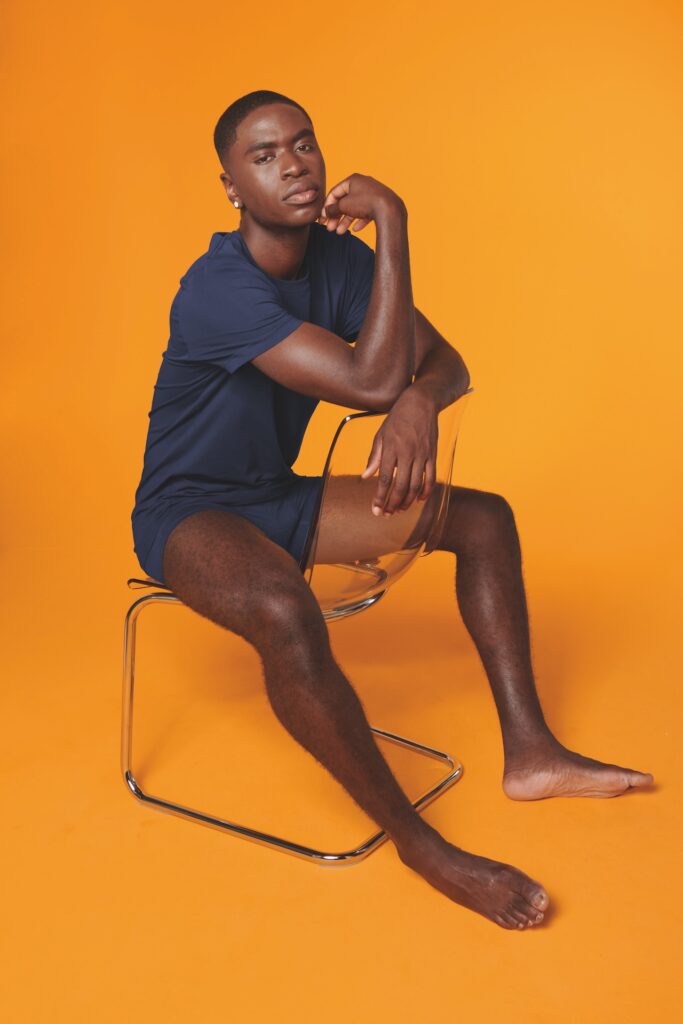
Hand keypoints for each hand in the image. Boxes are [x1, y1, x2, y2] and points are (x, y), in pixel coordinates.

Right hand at [318, 173, 403, 234]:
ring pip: (355, 208)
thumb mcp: (344, 205)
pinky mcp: (380, 204)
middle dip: (336, 216)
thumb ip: (332, 209)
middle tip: (330, 228)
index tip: (323, 218)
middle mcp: (363, 184)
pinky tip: (356, 229)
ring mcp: (373, 194)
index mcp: (353, 180)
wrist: (389, 209)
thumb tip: (326, 212)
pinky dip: (360, 220)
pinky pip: (367, 212)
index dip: (327, 205)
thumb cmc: (366, 203)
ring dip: (346, 221)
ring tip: (340, 232)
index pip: (335, 192)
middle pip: (345, 202)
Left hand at [360, 387, 438, 515]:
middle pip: (400, 486)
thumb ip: (374, 457)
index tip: (376, 510)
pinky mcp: (432, 455)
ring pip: (416, 485)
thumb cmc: (397, 418)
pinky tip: (419, 500)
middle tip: (387, 514)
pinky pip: (431, 477)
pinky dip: (426, 491)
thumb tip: (365, 476)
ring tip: (400, 510)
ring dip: (407, 501)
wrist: (421, 403)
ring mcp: (422, 455)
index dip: (380, 497)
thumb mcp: (380, 434)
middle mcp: (406, 453)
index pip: (384, 479)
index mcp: (391, 449)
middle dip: (393, 503)